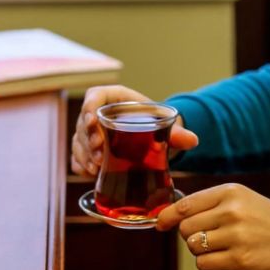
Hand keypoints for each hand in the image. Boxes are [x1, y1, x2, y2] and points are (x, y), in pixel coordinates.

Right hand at [70, 85, 198, 177]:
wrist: (149, 137)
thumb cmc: (153, 123)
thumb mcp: (163, 125)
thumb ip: (176, 133)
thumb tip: (193, 140)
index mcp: (114, 99)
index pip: (94, 95)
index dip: (89, 107)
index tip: (93, 121)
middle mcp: (97, 113)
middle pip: (83, 122)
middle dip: (89, 140)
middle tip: (100, 154)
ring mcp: (89, 133)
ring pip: (78, 141)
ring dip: (84, 155)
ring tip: (96, 168)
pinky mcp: (87, 150)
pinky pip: (77, 157)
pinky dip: (81, 165)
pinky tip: (90, 174)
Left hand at [156, 183, 269, 269]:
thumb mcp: (247, 202)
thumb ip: (214, 206)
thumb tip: (173, 216)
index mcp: (232, 192)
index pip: (186, 204)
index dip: (168, 216)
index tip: (161, 224)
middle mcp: (232, 210)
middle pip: (185, 228)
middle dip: (191, 237)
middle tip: (211, 240)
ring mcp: (236, 235)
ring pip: (192, 247)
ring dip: (202, 252)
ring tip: (225, 250)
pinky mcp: (241, 259)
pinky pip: (204, 265)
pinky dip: (210, 266)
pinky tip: (228, 261)